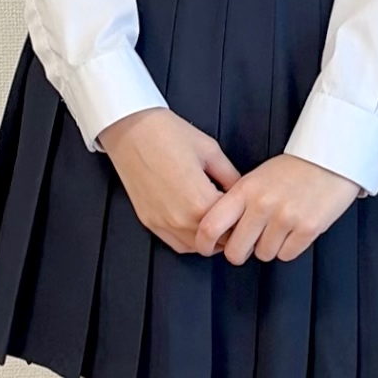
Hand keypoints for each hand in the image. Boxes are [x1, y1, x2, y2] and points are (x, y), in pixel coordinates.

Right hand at [97, 106, 241, 252]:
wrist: (131, 130)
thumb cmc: (166, 135)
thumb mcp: (211, 151)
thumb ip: (231, 177)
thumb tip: (242, 193)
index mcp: (199, 201)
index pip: (233, 225)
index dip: (244, 217)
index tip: (247, 210)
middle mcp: (180, 219)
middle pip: (217, 241)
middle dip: (229, 230)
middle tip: (234, 215)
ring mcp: (162, 223)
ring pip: (197, 247)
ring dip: (209, 238)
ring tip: (215, 219)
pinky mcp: (149, 221)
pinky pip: (176, 244)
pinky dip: (190, 239)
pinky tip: (196, 223)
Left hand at [194, 152, 360, 264]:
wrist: (330, 158)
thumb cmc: (292, 169)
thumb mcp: (256, 178)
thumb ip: (237, 202)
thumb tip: (220, 231)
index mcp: (245, 190)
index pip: (210, 226)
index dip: (203, 244)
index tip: (205, 248)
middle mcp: (262, 205)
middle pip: (235, 251)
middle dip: (239, 252)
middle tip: (247, 243)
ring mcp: (286, 218)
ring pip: (263, 255)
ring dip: (268, 247)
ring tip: (278, 228)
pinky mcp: (308, 228)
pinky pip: (286, 255)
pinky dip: (289, 248)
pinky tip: (293, 230)